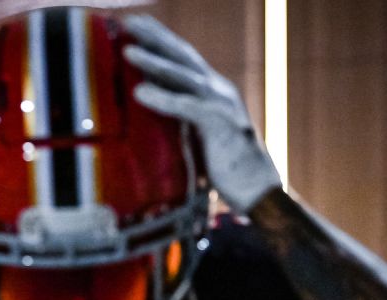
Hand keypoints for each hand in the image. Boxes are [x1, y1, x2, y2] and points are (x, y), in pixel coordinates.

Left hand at [123, 15, 280, 211]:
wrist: (259, 191)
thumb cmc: (223, 168)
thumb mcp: (195, 137)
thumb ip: (177, 120)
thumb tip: (147, 112)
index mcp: (211, 91)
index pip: (182, 59)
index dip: (160, 40)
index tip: (134, 25)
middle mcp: (218, 91)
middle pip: (183, 56)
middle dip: (155, 36)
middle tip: (127, 21)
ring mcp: (222, 105)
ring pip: (184, 76)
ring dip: (154, 62)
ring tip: (127, 51)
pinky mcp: (222, 125)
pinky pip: (188, 107)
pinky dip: (163, 98)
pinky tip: (141, 92)